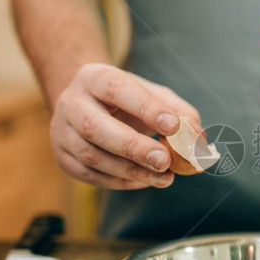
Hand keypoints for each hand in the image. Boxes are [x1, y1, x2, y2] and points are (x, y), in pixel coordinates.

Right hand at [50, 63, 202, 188]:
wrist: (88, 104)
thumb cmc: (128, 100)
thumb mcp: (154, 95)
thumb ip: (179, 112)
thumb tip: (197, 138)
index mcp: (94, 77)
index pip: (117, 89)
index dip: (145, 108)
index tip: (173, 125)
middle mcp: (71, 102)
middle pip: (95, 126)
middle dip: (133, 147)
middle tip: (164, 161)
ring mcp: (61, 131)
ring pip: (91, 155)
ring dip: (130, 171)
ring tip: (164, 177)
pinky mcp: (62, 157)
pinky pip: (90, 175)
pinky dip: (120, 182)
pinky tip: (144, 180)